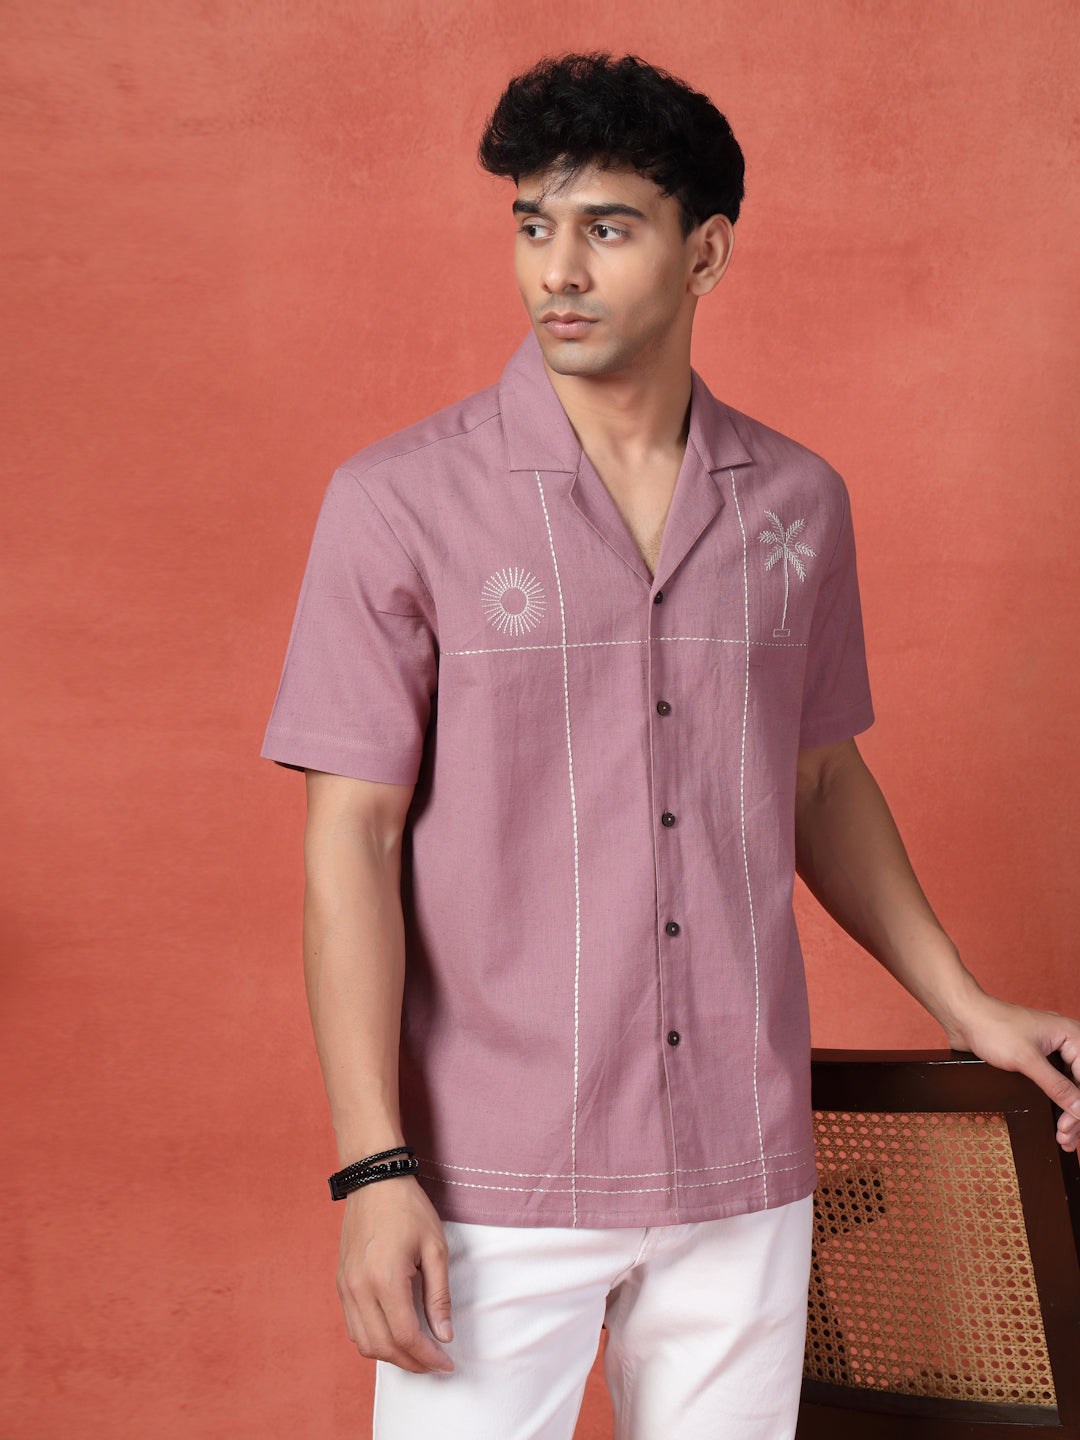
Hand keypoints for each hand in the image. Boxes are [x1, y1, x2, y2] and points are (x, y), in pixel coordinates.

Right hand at [336, 1176, 453, 1372]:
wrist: (374, 1181)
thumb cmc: (408, 1209)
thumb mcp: (435, 1248)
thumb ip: (439, 1296)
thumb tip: (443, 1335)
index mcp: (385, 1279)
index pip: (406, 1336)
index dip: (428, 1358)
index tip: (447, 1364)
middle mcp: (359, 1288)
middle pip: (383, 1347)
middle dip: (411, 1363)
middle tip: (435, 1363)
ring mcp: (345, 1287)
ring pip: (364, 1343)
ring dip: (391, 1355)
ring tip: (417, 1352)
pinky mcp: (341, 1283)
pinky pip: (354, 1326)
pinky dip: (374, 1339)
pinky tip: (395, 1333)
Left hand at [943, 992, 1079, 1151]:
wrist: (963, 1016)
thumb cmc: (993, 1026)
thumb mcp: (1027, 1059)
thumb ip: (1056, 1086)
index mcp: (1072, 1035)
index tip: (1072, 1126)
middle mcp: (1067, 1043)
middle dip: (1076, 1114)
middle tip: (1065, 1137)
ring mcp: (1052, 1052)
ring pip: (1071, 1088)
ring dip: (1069, 1113)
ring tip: (1062, 1138)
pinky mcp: (1039, 1061)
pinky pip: (1055, 1085)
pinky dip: (1056, 1104)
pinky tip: (1055, 1121)